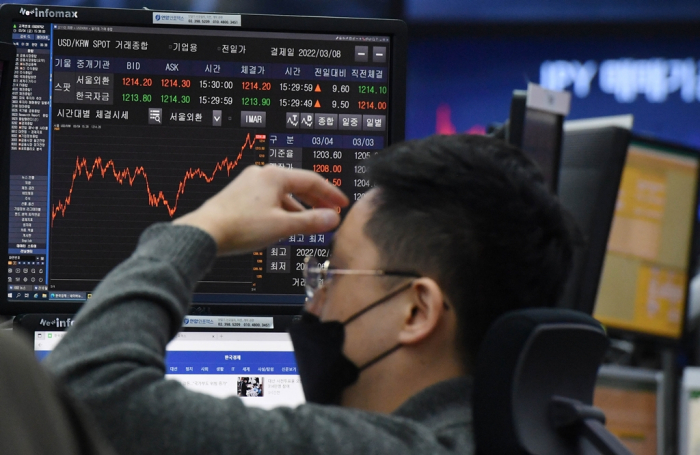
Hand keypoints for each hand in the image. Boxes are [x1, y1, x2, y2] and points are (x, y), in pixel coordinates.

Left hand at [173, 165, 348, 255]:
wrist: (205, 232)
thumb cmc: (240, 226)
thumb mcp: (283, 226)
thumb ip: (311, 222)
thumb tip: (332, 218)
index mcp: (275, 175)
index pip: (312, 181)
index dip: (331, 194)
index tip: (342, 204)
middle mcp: (262, 174)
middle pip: (298, 185)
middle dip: (316, 201)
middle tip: (330, 212)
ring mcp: (249, 184)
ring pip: (283, 193)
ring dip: (299, 208)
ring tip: (310, 223)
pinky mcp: (240, 195)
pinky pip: (270, 199)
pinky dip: (283, 209)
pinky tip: (285, 224)